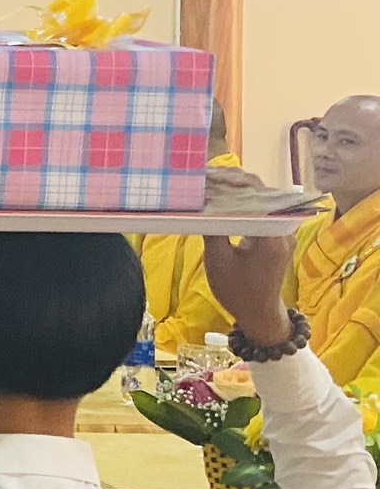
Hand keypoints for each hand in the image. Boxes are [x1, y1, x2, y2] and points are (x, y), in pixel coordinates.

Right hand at [202, 186, 291, 344]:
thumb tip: (203, 202)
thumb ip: (213, 228)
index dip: (234, 181)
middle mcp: (284, 230)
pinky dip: (244, 203)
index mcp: (271, 236)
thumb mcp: (217, 260)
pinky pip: (263, 211)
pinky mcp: (278, 235)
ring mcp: (284, 232)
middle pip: (263, 193)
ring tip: (213, 184)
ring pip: (263, 200)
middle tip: (208, 177)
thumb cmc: (236, 291)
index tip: (210, 175)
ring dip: (239, 191)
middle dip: (235, 182)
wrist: (258, 313)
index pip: (258, 195)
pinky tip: (225, 200)